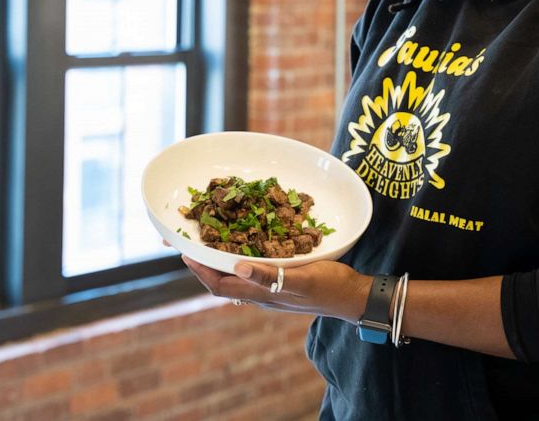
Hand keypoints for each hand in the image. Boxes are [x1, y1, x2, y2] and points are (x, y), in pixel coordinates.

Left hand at [181, 255, 370, 321]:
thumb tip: (236, 267)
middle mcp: (262, 295)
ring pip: (237, 278)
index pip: (219, 285)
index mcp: (262, 294)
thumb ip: (270, 275)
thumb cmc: (330, 286)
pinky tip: (248, 247)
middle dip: (205, 265)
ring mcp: (272, 291)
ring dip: (221, 263)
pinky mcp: (283, 284)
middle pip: (223, 283)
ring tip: (214, 242)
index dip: (200, 270)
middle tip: (194, 242)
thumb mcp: (302, 278)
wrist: (353, 297)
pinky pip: (253, 273)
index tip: (185, 252)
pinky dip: (242, 261)